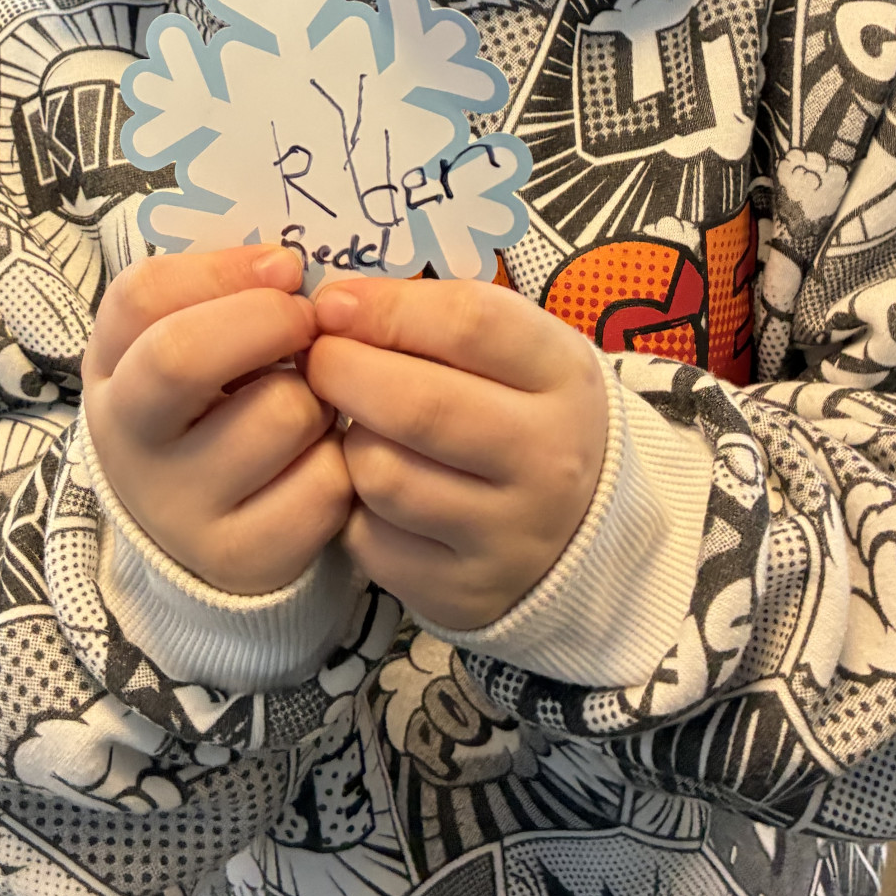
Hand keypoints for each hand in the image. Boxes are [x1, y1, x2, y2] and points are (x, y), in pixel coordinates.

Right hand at [81, 246, 352, 595]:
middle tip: (308, 321)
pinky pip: (323, 483)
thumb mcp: (189, 342)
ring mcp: (178, 508)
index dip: (223, 268)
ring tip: (310, 403)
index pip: (141, 294)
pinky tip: (321, 459)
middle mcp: (129, 441)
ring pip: (281, 412)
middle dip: (269, 319)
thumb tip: (287, 269)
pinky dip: (342, 460)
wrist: (199, 530)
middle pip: (183, 355)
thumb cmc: (211, 408)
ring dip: (319, 394)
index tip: (284, 266)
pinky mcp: (238, 558)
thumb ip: (225, 293)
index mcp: (112, 369)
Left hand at [305, 278, 607, 629]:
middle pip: (417, 404)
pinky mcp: (465, 592)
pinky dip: (354, 510)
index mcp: (562, 375)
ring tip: (361, 429)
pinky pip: (370, 539)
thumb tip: (332, 306)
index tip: (333, 304)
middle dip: (342, 370)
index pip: (469, 323)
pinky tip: (376, 492)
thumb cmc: (517, 412)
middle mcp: (549, 458)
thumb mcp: (509, 351)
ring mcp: (510, 534)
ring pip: (382, 474)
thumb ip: (431, 318)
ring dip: (349, 442)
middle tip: (318, 361)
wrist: (576, 529)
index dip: (384, 307)